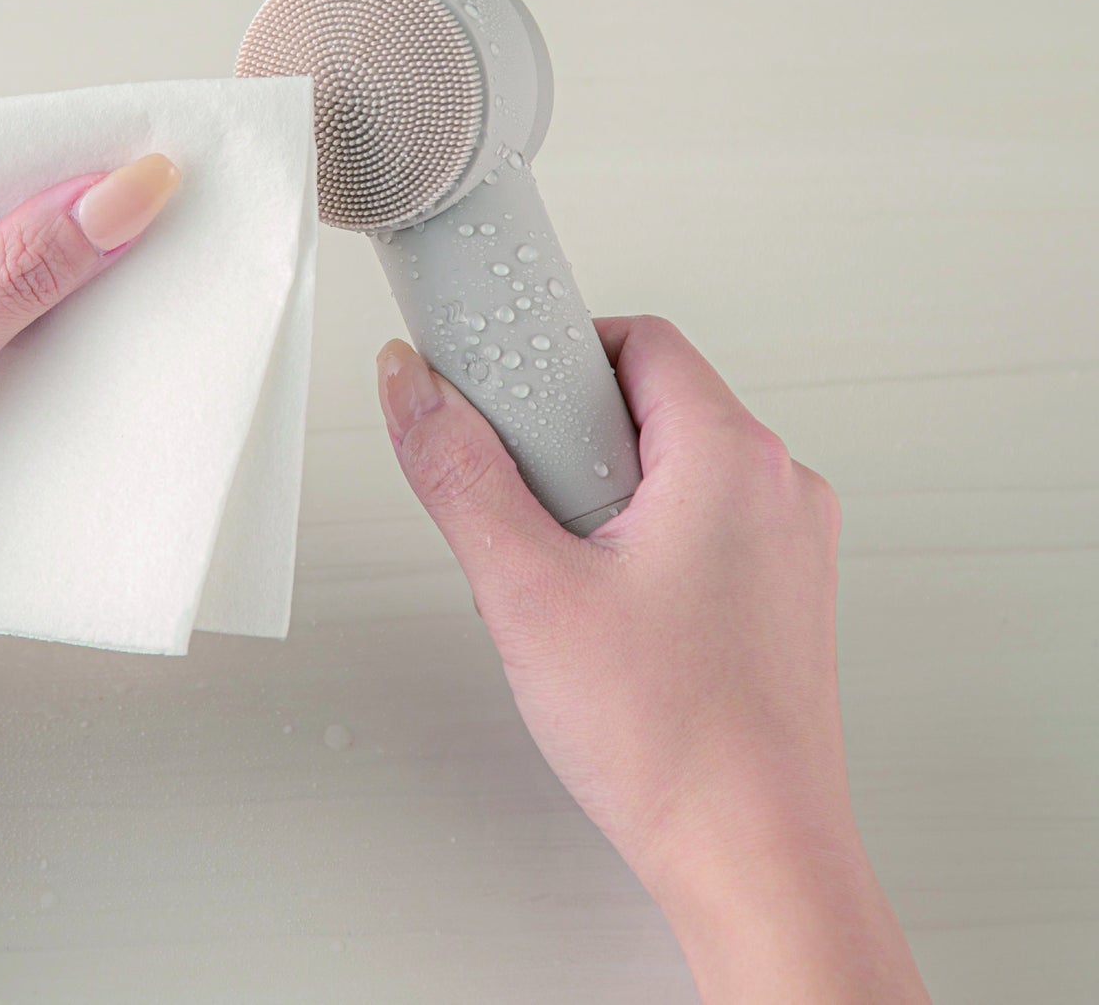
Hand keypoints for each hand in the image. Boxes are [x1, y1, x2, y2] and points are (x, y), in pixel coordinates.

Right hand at [376, 319, 927, 1002]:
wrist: (752, 857)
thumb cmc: (674, 741)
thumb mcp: (525, 590)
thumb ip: (458, 472)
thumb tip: (411, 387)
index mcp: (730, 458)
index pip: (634, 339)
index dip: (552, 351)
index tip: (494, 381)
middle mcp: (776, 488)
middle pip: (647, 402)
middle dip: (564, 440)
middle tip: (517, 505)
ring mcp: (786, 546)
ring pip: (667, 469)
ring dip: (596, 496)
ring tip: (555, 576)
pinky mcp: (778, 596)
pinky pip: (694, 527)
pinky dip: (634, 542)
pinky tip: (596, 613)